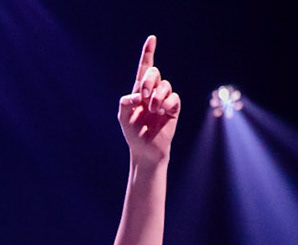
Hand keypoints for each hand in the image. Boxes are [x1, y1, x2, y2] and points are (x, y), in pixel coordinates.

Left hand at [119, 36, 180, 165]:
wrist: (145, 151)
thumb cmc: (133, 133)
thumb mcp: (123, 117)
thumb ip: (125, 103)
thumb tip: (137, 96)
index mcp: (140, 90)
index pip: (144, 68)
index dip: (148, 53)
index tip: (152, 39)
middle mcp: (153, 92)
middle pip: (154, 73)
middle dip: (149, 81)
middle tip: (144, 96)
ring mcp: (164, 100)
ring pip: (165, 85)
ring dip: (157, 97)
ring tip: (153, 110)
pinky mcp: (173, 109)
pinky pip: (174, 98)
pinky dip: (167, 103)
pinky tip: (162, 113)